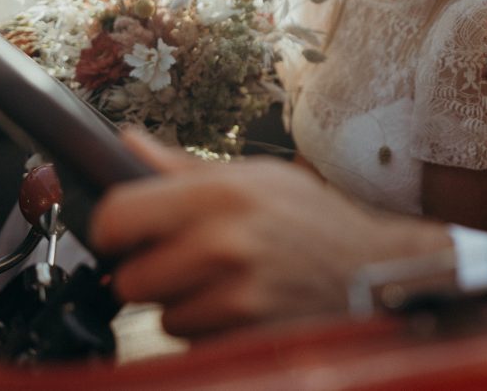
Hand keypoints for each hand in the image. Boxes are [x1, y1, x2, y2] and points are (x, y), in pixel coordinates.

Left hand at [90, 131, 450, 337]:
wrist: (372, 272)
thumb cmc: (316, 221)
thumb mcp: (257, 177)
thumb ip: (184, 169)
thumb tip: (127, 145)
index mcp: (219, 194)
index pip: (115, 218)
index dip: (114, 229)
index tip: (128, 234)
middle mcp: (222, 243)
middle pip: (129, 279)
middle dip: (152, 274)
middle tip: (187, 261)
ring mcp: (234, 295)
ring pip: (163, 317)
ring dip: (185, 306)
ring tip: (226, 284)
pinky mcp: (245, 335)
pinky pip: (195, 341)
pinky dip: (210, 331)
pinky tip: (242, 307)